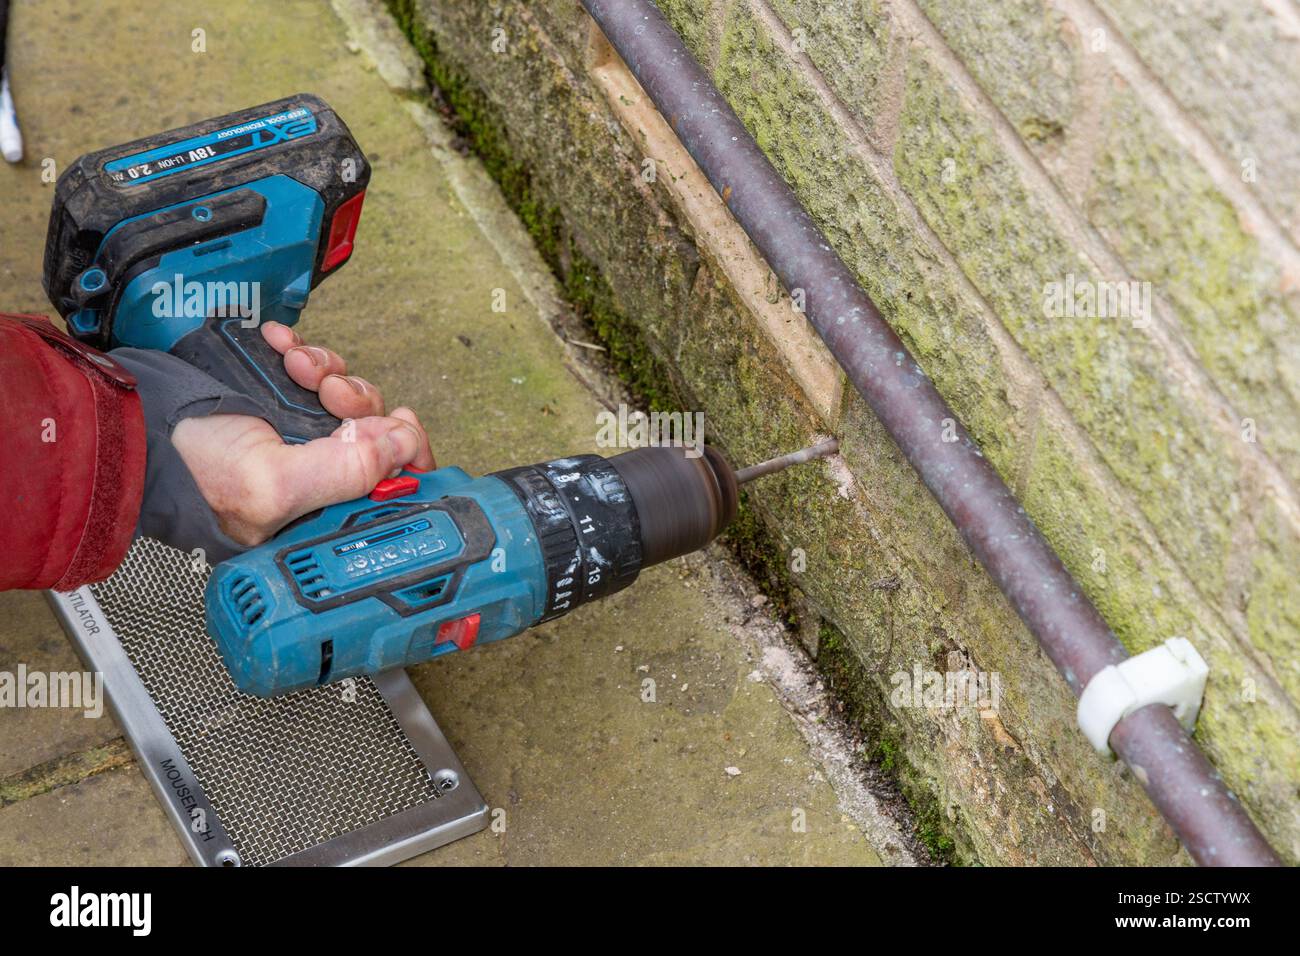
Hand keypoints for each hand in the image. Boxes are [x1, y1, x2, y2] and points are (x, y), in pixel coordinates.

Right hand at [171, 321, 435, 546]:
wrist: (137, 421)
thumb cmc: (188, 470)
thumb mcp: (272, 483)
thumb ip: (345, 472)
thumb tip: (402, 447)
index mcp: (323, 510)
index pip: (395, 487)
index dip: (407, 452)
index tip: (399, 424)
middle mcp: (320, 474)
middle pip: (379, 432)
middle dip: (359, 401)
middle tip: (330, 393)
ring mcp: (302, 432)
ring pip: (351, 394)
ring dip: (330, 370)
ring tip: (297, 366)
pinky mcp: (284, 395)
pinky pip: (319, 366)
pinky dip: (305, 350)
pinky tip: (282, 346)